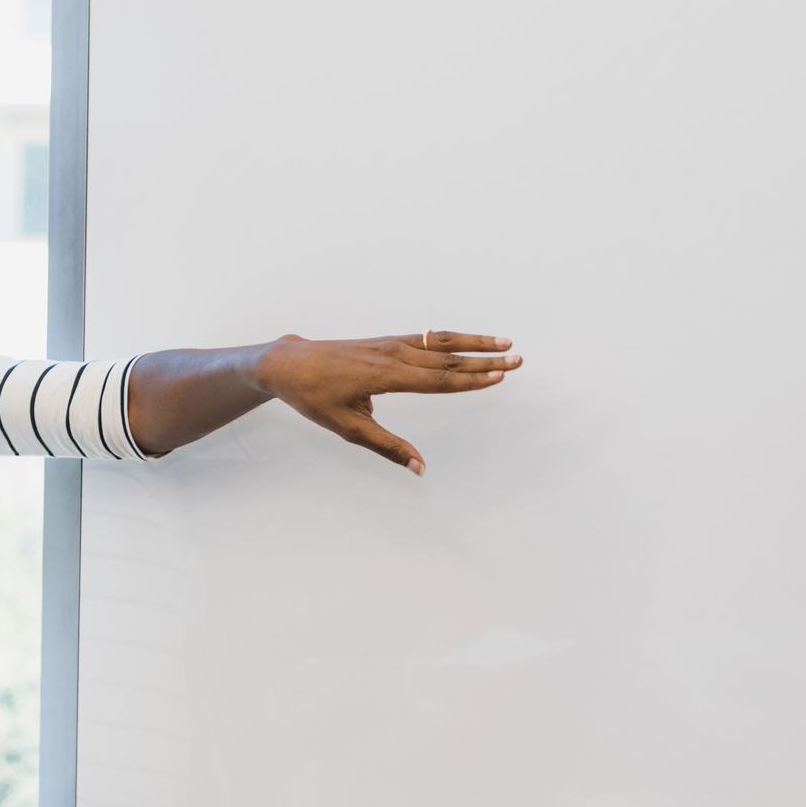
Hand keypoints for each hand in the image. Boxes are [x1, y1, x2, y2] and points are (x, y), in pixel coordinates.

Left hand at [256, 331, 521, 473]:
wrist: (288, 363)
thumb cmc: (313, 396)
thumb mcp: (346, 427)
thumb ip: (387, 446)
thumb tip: (420, 468)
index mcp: (384, 376)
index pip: (437, 379)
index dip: (471, 380)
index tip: (500, 376)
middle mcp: (392, 354)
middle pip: (446, 358)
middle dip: (484, 360)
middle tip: (518, 359)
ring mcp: (389, 344)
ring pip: (440, 342)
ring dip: (473, 343)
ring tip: (504, 342)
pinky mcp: (385, 341)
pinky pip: (425, 338)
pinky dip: (450, 338)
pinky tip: (468, 341)